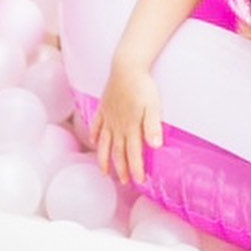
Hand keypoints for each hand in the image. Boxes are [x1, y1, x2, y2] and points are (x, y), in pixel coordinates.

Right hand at [90, 63, 162, 184]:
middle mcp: (117, 126)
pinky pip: (96, 125)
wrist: (126, 67)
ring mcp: (108, 117)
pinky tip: (94, 141)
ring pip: (104, 143)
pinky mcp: (103, 107)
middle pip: (118, 152)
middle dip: (122, 169)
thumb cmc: (143, 86)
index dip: (136, 168)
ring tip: (105, 172)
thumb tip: (156, 147)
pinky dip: (95, 135)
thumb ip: (153, 126)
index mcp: (130, 127)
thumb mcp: (153, 106)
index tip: (139, 181)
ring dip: (105, 159)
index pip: (133, 153)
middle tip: (124, 182)